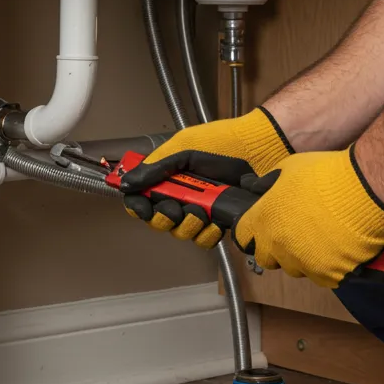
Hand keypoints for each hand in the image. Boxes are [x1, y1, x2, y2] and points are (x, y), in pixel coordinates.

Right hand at [120, 108, 292, 248]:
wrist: (257, 151)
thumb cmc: (222, 144)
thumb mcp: (183, 149)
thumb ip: (154, 168)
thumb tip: (125, 184)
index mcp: (168, 178)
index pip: (141, 199)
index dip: (137, 207)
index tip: (142, 207)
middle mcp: (181, 196)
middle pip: (157, 222)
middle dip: (164, 217)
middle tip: (174, 208)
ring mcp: (200, 211)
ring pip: (180, 233)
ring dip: (187, 224)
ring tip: (200, 211)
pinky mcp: (219, 222)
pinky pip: (203, 239)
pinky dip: (206, 233)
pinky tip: (214, 221)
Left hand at [233, 148, 383, 287]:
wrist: (365, 190)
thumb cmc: (327, 174)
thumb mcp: (289, 168)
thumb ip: (269, 184)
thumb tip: (256, 188)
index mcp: (265, 220)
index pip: (243, 237)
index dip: (252, 232)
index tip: (262, 229)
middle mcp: (279, 246)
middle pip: (267, 258)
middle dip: (276, 249)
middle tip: (295, 234)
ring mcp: (303, 263)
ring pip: (296, 269)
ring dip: (303, 258)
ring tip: (322, 238)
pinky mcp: (328, 275)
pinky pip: (322, 276)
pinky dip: (329, 267)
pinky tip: (338, 249)